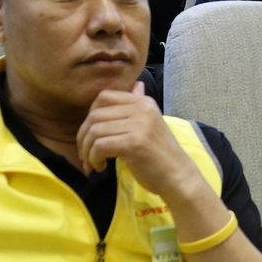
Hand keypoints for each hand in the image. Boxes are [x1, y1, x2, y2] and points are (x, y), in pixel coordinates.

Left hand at [77, 82, 196, 194]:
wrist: (178, 177)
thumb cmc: (160, 155)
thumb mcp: (150, 125)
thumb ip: (139, 105)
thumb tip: (136, 85)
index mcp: (144, 102)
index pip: (104, 96)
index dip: (90, 114)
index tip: (92, 134)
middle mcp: (142, 109)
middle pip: (95, 114)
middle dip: (83, 137)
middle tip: (85, 154)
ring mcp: (140, 125)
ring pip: (95, 131)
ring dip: (87, 151)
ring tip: (93, 164)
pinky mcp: (135, 143)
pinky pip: (100, 146)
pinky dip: (94, 159)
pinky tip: (101, 168)